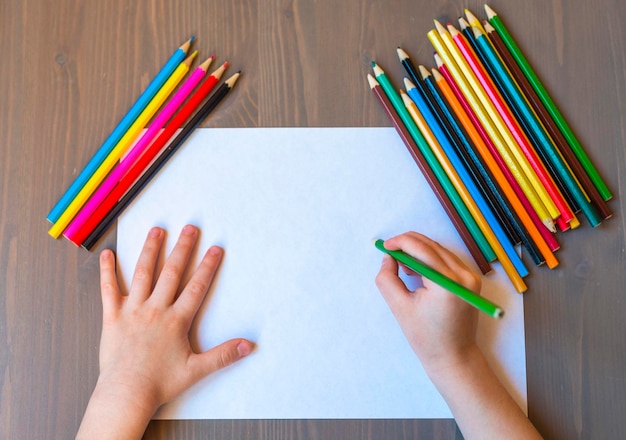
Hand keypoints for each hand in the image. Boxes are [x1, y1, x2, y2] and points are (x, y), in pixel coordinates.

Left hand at [77, 225, 253, 439]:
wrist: (126, 393)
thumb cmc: (160, 383)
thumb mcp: (197, 370)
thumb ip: (223, 355)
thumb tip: (248, 345)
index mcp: (176, 320)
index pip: (196, 287)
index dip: (207, 266)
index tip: (215, 248)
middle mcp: (155, 309)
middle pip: (172, 273)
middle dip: (183, 248)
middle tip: (190, 228)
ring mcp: (133, 311)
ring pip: (142, 274)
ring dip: (150, 250)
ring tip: (156, 231)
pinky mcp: (112, 317)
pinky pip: (109, 290)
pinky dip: (107, 271)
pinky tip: (107, 254)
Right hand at [374, 231, 480, 375]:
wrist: (454, 357)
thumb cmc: (426, 338)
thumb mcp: (400, 308)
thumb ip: (388, 279)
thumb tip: (388, 257)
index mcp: (447, 284)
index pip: (422, 250)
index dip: (400, 243)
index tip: (384, 246)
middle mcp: (464, 276)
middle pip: (432, 246)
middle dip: (408, 243)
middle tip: (389, 251)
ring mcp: (471, 277)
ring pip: (439, 250)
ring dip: (418, 251)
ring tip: (402, 266)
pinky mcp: (471, 280)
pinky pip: (447, 259)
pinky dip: (430, 259)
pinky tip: (417, 270)